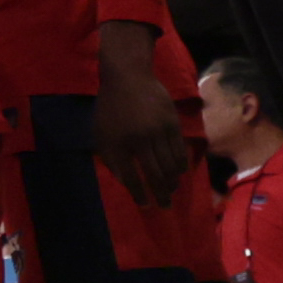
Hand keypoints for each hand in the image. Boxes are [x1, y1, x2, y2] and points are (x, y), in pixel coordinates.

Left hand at [89, 29, 194, 207]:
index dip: (139, 194)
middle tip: (165, 206)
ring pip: (170, 164)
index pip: (131, 177)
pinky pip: (180, 149)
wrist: (128, 76)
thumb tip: (125, 181)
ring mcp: (158, 131)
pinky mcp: (172, 123)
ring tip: (172, 191)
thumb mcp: (101, 133)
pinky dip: (181, 164)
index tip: (146, 205)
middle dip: (161, 194)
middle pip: (155, 175)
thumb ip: (110, 158)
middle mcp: (140, 140)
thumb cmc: (111, 107)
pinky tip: (180, 173)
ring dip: (172, 182)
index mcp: (118, 144)